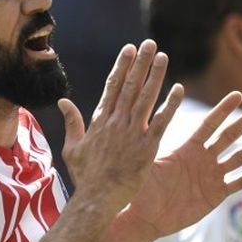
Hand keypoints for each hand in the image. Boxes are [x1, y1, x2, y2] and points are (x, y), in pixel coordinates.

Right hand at [58, 40, 182, 214]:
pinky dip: (169, 105)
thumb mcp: (72, 148)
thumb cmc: (84, 177)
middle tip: (150, 43)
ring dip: (155, 76)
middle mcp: (116, 123)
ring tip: (163, 56)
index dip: (122, 66)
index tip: (129, 49)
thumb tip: (62, 101)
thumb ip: (72, 122)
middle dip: (140, 63)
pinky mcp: (147, 148)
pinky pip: (161, 122)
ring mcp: (131, 134)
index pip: (112, 87)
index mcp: (99, 121)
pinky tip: (178, 89)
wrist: (97, 199)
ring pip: (145, 98)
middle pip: (130, 86)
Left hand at [123, 90, 241, 237]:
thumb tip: (148, 121)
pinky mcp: (216, 194)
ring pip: (239, 157)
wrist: (146, 217)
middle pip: (228, 136)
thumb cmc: (141, 189)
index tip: (237, 95)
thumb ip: (153, 144)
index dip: (222, 111)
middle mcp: (202, 159)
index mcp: (186, 149)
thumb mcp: (148, 164)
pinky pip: (240, 183)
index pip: (208, 125)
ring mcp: (211, 176)